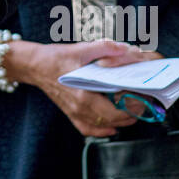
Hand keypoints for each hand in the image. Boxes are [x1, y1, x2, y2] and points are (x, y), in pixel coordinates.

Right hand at [0, 39, 146, 137]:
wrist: (34, 66)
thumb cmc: (56, 57)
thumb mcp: (81, 48)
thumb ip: (104, 48)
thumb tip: (126, 49)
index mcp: (84, 94)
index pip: (115, 110)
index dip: (133, 108)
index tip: (145, 100)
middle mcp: (79, 108)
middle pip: (113, 121)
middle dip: (131, 115)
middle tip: (143, 105)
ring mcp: (74, 113)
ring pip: (103, 126)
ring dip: (120, 122)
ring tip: (132, 112)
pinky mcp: (70, 115)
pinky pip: (89, 129)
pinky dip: (102, 130)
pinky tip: (112, 126)